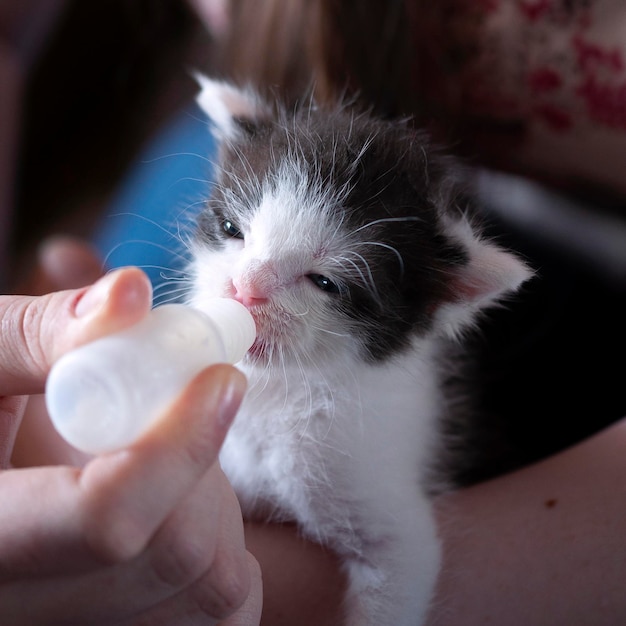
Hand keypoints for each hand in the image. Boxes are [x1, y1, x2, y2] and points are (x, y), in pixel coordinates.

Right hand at [0, 266, 261, 624]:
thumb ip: (42, 334)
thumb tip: (131, 292)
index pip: (106, 518)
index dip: (180, 441)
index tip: (220, 379)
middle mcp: (30, 615)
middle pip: (174, 551)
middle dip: (199, 463)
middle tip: (185, 411)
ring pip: (213, 586)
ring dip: (213, 502)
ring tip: (163, 465)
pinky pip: (228, 615)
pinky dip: (225, 552)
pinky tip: (178, 514)